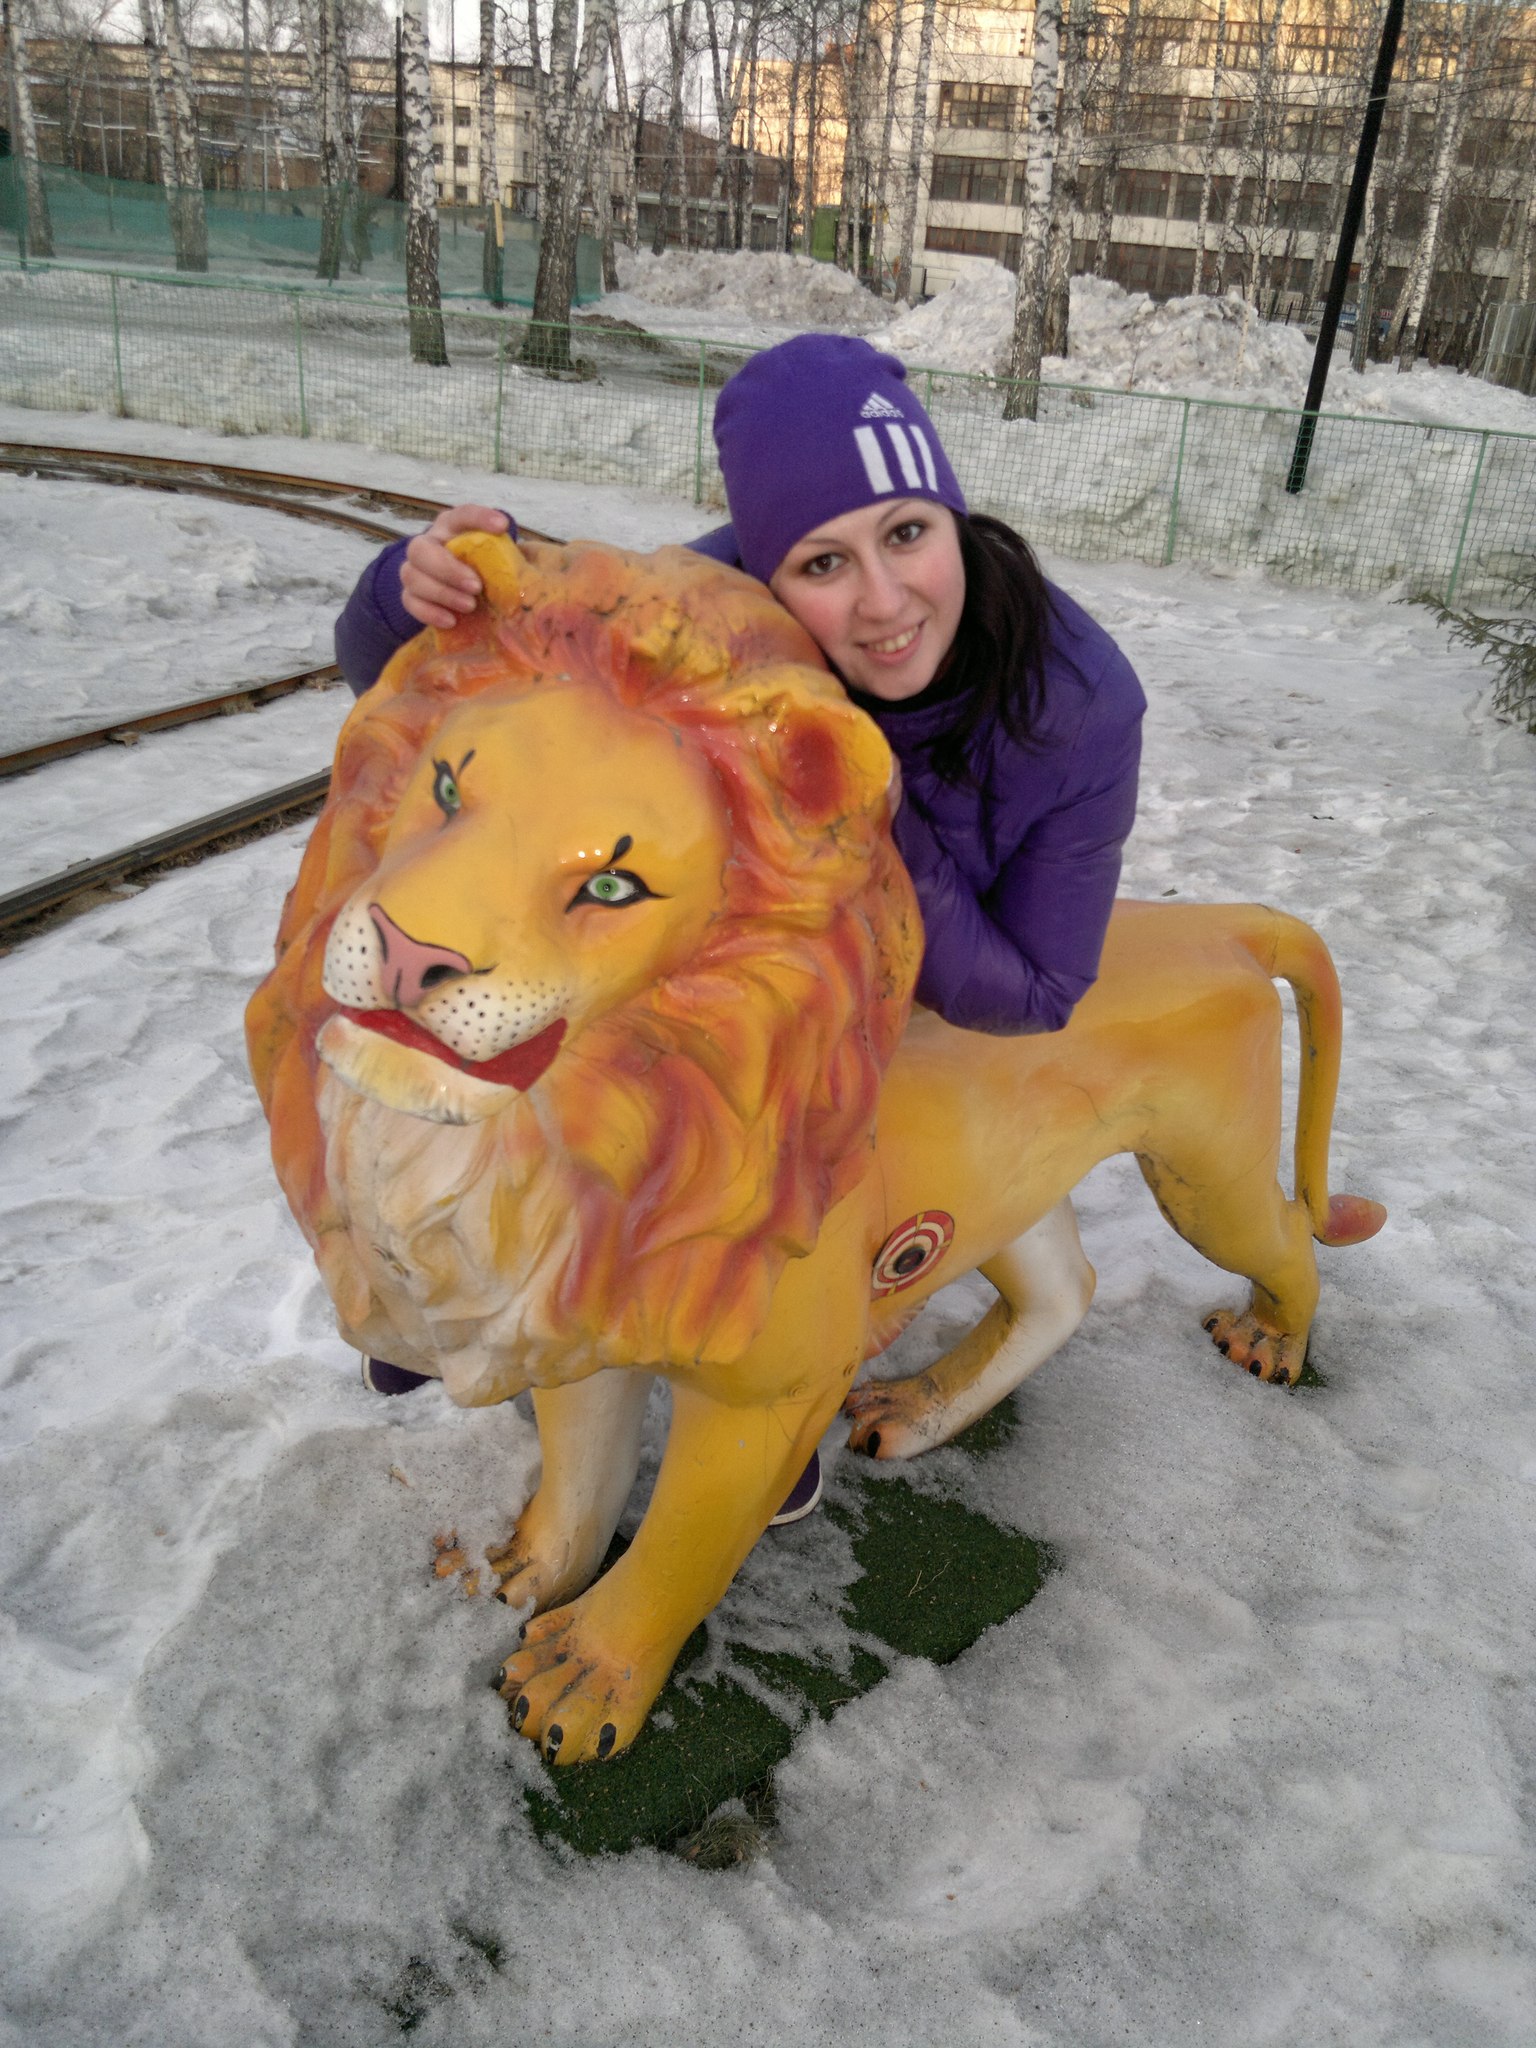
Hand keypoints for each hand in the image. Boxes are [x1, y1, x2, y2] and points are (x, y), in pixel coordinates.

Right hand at [401, 504, 509, 628]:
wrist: (462, 591)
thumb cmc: (485, 570)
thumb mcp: (498, 559)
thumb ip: (509, 558)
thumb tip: (535, 574)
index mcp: (451, 527)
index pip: (461, 515)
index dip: (479, 518)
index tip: (502, 526)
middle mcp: (428, 544)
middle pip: (420, 549)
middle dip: (447, 569)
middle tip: (476, 586)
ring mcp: (414, 570)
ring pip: (412, 577)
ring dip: (442, 593)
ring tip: (470, 606)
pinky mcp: (411, 596)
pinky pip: (410, 602)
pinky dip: (429, 612)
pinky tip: (451, 621)